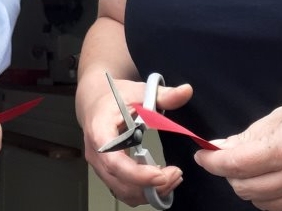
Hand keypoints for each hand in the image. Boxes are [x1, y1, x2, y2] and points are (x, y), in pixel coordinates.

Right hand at [77, 75, 189, 206]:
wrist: (95, 101)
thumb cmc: (113, 96)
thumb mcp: (138, 91)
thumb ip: (163, 94)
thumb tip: (186, 91)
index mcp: (100, 132)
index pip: (114, 162)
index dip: (137, 173)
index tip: (161, 174)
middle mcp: (96, 154)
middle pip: (121, 182)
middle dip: (150, 185)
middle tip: (175, 174)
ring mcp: (100, 166)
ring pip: (123, 191)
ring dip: (149, 191)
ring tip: (172, 178)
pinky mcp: (108, 173)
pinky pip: (124, 190)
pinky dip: (143, 191)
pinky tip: (160, 180)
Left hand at [194, 88, 281, 210]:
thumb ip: (254, 133)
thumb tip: (225, 145)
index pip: (234, 165)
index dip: (212, 162)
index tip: (204, 155)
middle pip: (244, 188)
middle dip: (230, 174)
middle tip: (231, 158)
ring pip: (262, 204)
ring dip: (250, 187)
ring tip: (256, 168)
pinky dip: (273, 198)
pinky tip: (277, 180)